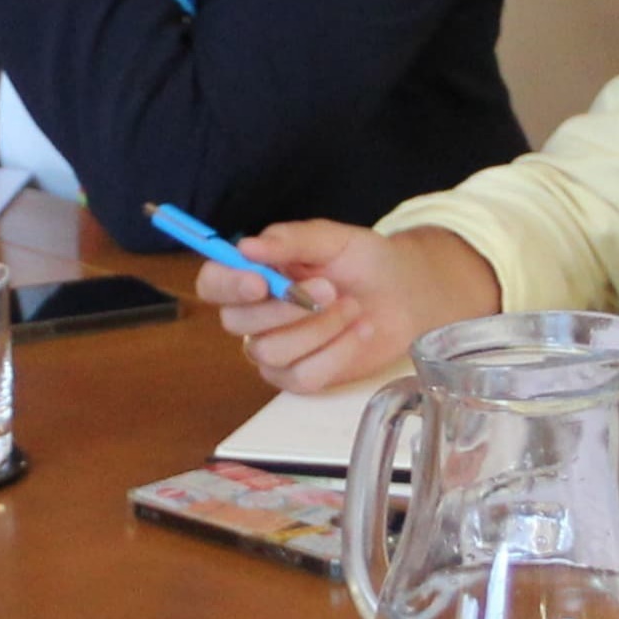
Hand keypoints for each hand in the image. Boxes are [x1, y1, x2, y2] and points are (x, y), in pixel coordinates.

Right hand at [196, 221, 492, 393]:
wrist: (405, 295)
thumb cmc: (365, 262)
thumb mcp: (333, 239)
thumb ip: (291, 240)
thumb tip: (247, 246)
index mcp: (254, 275)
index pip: (212, 283)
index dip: (228, 285)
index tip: (260, 282)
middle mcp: (254, 316)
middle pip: (238, 323)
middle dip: (287, 307)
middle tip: (329, 288)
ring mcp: (275, 351)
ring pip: (273, 352)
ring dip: (320, 328)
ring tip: (353, 307)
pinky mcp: (301, 378)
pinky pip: (304, 376)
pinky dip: (338, 352)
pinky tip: (360, 332)